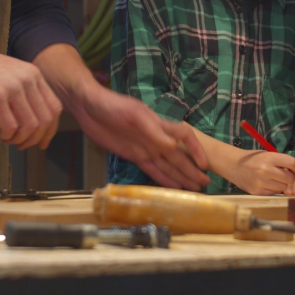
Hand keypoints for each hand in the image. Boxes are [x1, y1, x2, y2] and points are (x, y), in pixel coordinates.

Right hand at [0, 8, 62, 148]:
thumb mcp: (12, 72)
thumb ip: (26, 89)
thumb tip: (36, 118)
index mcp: (34, 74)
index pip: (54, 108)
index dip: (50, 130)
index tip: (42, 142)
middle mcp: (27, 79)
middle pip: (45, 120)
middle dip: (35, 139)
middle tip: (22, 146)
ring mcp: (12, 87)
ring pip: (30, 126)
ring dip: (20, 140)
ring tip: (8, 139)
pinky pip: (10, 127)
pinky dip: (7, 136)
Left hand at [70, 83, 210, 190]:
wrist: (89, 106)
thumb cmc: (113, 105)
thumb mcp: (134, 115)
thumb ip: (153, 130)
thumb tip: (173, 146)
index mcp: (159, 124)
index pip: (184, 136)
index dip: (195, 150)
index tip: (203, 165)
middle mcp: (155, 138)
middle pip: (177, 156)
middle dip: (191, 169)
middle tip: (205, 184)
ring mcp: (144, 148)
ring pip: (167, 165)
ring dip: (180, 177)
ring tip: (194, 189)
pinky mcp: (132, 156)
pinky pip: (151, 169)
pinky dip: (162, 179)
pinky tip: (172, 187)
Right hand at [228, 149, 294, 195]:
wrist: (232, 165)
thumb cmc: (252, 158)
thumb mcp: (266, 154)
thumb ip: (282, 160)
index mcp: (269, 158)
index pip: (291, 163)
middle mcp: (265, 170)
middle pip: (289, 178)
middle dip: (289, 177)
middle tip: (284, 174)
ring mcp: (261, 182)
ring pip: (283, 188)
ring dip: (281, 184)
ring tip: (273, 179)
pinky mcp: (257, 192)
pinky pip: (274, 193)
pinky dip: (273, 189)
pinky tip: (265, 183)